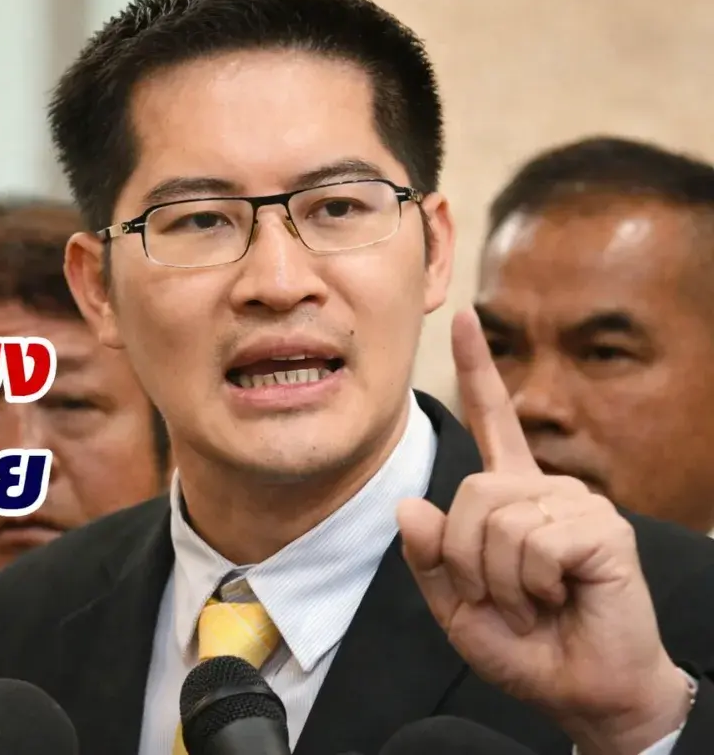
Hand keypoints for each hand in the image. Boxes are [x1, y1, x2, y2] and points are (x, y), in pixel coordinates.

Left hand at [397, 309, 691, 754]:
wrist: (582, 691)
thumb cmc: (525, 645)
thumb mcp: (455, 605)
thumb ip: (428, 557)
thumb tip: (409, 505)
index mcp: (511, 497)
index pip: (492, 421)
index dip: (477, 370)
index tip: (463, 319)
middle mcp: (546, 489)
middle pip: (469, 494)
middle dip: (467, 561)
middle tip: (505, 598)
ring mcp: (577, 505)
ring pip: (497, 520)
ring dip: (500, 580)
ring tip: (535, 601)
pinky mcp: (601, 529)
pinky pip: (533, 541)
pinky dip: (530, 584)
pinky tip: (559, 597)